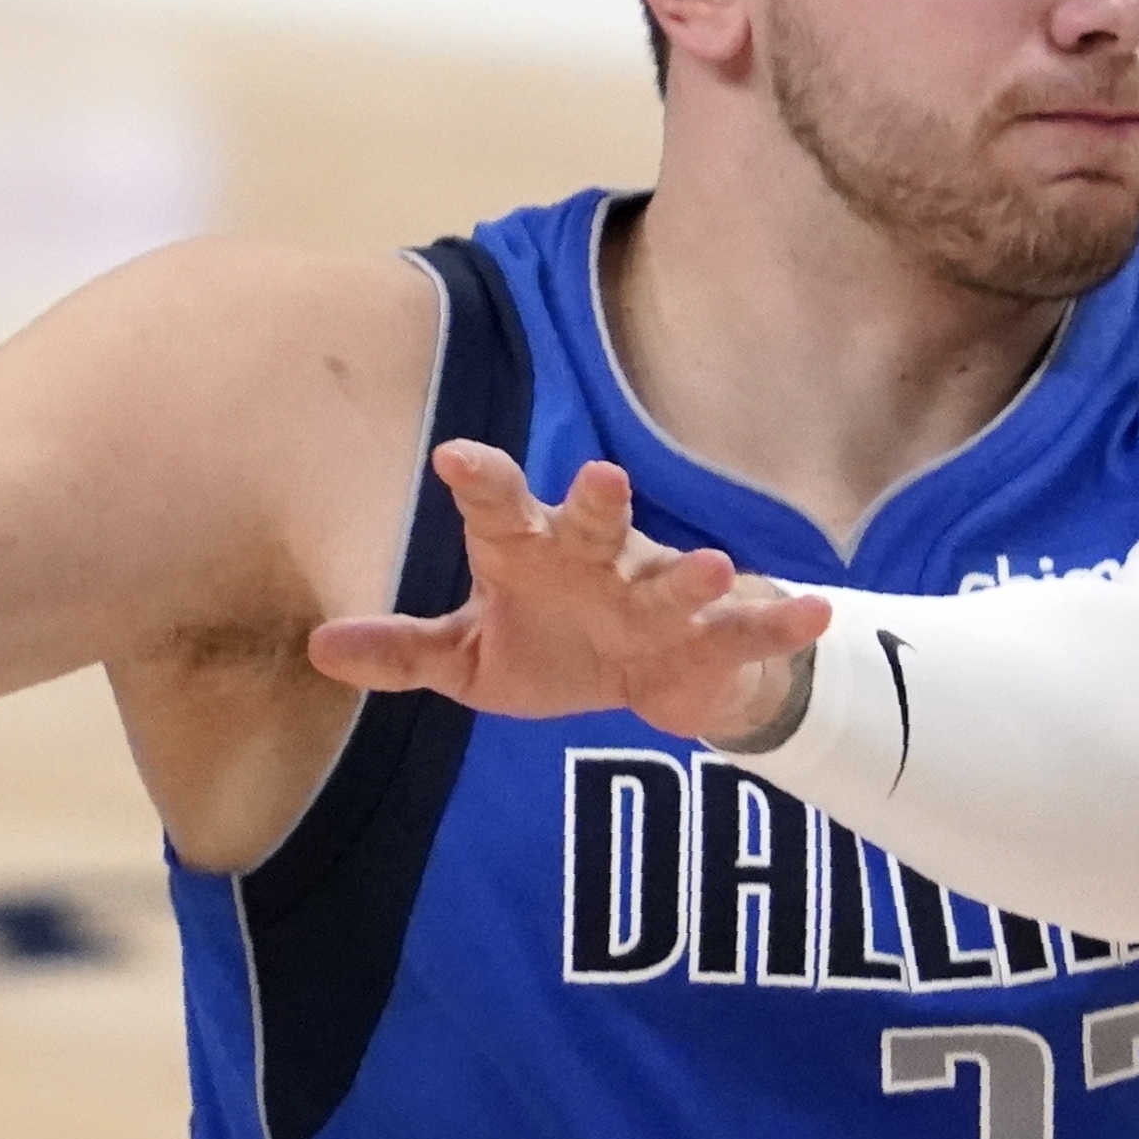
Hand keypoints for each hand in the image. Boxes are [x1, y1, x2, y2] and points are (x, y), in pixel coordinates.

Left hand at [308, 443, 828, 737]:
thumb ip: (403, 652)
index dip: (482, 482)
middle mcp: (598, 559)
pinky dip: (782, 625)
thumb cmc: (549, 647)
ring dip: (694, 572)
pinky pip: (747, 631)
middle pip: (596, 523)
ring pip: (675, 578)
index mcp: (532, 552)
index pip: (500, 509)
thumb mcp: (467, 660)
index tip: (455, 457)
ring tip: (718, 564)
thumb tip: (319, 646)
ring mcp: (659, 595)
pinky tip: (819, 612)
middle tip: (599, 477)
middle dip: (599, 504)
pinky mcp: (711, 636)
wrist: (648, 681)